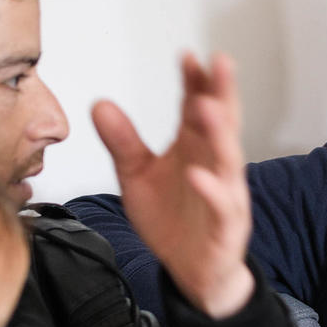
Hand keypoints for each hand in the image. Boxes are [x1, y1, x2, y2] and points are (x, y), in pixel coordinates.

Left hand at [92, 52, 253, 318]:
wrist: (193, 270)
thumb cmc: (172, 219)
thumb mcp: (137, 176)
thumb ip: (123, 142)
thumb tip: (100, 104)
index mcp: (194, 147)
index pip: (198, 107)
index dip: (194, 82)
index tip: (187, 57)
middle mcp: (214, 164)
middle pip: (223, 123)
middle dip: (222, 93)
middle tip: (219, 63)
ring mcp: (224, 194)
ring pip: (227, 159)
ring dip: (220, 133)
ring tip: (208, 106)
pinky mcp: (226, 226)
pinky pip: (222, 206)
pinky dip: (212, 189)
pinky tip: (199, 174)